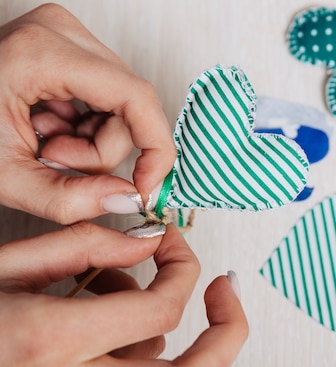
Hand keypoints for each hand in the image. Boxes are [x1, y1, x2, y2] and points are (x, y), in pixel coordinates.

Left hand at [0, 4, 175, 223]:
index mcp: (43, 53)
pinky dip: (86, 126)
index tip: (147, 186)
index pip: (137, 97)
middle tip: (55, 161)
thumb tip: (126, 199)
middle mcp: (62, 33)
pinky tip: (49, 130)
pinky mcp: (71, 47)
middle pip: (131, 105)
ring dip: (94, 141)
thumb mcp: (5, 176)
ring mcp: (67, 36)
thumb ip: (67, 198)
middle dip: (103, 150)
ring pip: (124, 104)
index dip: (155, 149)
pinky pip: (109, 97)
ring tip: (46, 145)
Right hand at [0, 224, 247, 366]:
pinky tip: (92, 307)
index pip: (162, 307)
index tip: (173, 240)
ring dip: (161, 326)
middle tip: (224, 290)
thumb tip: (151, 243)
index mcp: (51, 342)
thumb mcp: (7, 263)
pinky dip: (134, 340)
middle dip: (226, 335)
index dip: (184, 265)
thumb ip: (86, 246)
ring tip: (108, 285)